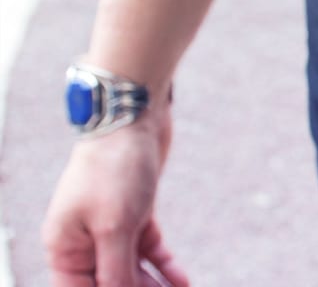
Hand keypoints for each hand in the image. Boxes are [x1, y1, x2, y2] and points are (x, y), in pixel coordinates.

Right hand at [42, 105, 188, 286]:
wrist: (132, 118)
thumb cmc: (114, 169)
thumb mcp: (115, 228)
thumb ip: (115, 272)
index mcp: (64, 248)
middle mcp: (82, 240)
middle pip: (108, 283)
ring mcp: (109, 227)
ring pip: (131, 270)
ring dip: (153, 286)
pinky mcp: (134, 213)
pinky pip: (147, 250)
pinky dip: (164, 266)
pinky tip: (181, 280)